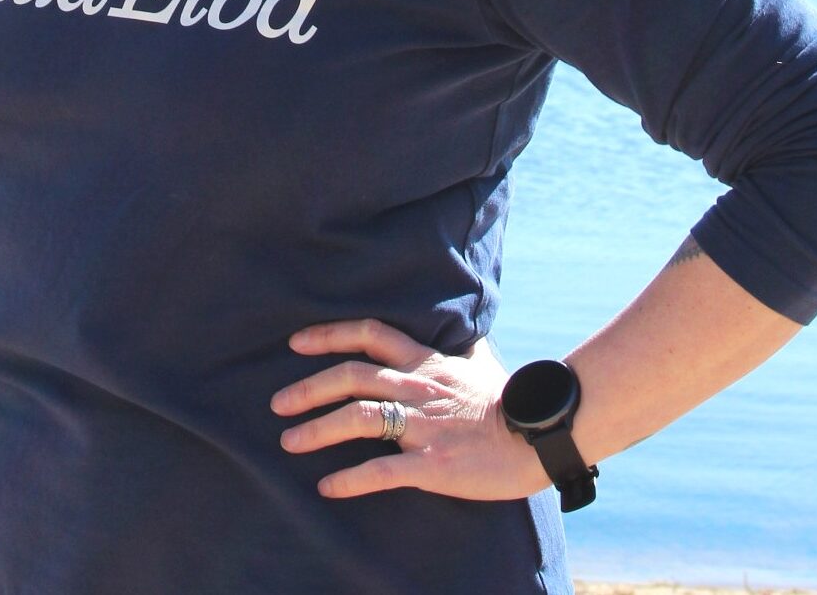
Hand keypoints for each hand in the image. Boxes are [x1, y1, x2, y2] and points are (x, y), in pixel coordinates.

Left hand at [270, 317, 547, 500]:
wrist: (539, 435)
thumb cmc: (509, 401)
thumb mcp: (479, 362)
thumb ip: (456, 349)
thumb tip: (457, 330)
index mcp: (426, 362)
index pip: (370, 334)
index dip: (330, 334)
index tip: (295, 342)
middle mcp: (418, 387)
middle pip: (352, 376)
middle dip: (309, 387)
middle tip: (277, 403)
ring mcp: (424, 425)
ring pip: (359, 418)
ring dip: (318, 429)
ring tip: (289, 442)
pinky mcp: (432, 463)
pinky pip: (382, 470)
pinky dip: (350, 479)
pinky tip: (327, 487)